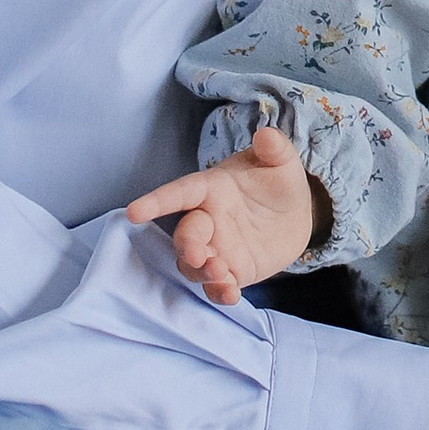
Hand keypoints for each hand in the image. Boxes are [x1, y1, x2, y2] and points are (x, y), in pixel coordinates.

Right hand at [127, 126, 315, 307]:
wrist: (294, 213)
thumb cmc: (278, 180)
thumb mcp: (281, 161)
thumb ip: (274, 148)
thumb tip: (267, 135)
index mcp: (211, 188)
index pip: (179, 193)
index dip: (156, 202)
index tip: (133, 211)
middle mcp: (207, 221)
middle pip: (185, 235)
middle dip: (186, 247)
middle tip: (199, 256)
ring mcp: (217, 249)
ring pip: (194, 265)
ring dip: (200, 271)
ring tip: (219, 273)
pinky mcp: (231, 271)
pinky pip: (217, 285)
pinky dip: (219, 292)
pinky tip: (230, 294)